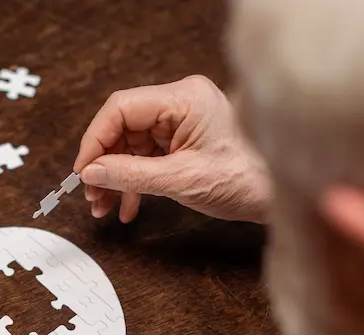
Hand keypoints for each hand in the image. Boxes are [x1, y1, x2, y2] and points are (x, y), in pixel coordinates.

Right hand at [73, 75, 272, 222]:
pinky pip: (147, 157)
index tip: (83, 172)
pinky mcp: (185, 141)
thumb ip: (130, 175)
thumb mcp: (181, 180)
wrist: (281, 195)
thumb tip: (91, 173)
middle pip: (123, 127)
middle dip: (104, 164)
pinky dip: (134, 182)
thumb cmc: (247, 180)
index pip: (121, 109)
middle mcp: (182, 103)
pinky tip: (127, 207)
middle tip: (92, 196)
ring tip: (104, 207)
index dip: (95, 140)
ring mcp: (183, 122)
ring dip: (115, 178)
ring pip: (131, 145)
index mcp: (184, 99)